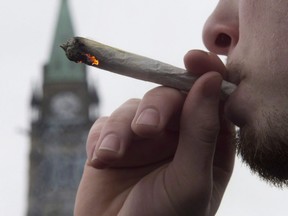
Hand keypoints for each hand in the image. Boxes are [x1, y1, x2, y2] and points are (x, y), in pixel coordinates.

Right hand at [74, 50, 235, 215]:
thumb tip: (211, 80)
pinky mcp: (113, 142)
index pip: (212, 101)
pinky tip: (99, 158)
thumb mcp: (190, 181)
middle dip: (155, 108)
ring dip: (120, 128)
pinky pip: (106, 124)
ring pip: (132, 108)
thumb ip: (201, 131)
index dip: (206, 76)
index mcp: (205, 146)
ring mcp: (142, 139)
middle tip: (145, 129)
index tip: (193, 59)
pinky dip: (101, 136)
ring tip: (111, 154)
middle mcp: (175, 138)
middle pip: (169, 98)